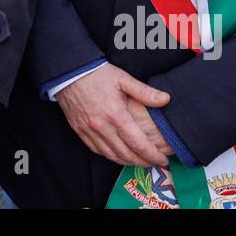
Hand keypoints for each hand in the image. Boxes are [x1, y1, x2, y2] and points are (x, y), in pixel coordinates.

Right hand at [55, 64, 171, 166]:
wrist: (69, 73)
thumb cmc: (97, 75)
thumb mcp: (123, 79)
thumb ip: (145, 92)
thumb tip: (165, 99)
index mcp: (116, 114)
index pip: (138, 143)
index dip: (152, 155)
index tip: (162, 159)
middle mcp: (102, 126)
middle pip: (126, 154)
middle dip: (143, 162)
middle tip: (154, 162)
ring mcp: (89, 130)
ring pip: (111, 155)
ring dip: (128, 162)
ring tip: (139, 161)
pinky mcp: (80, 131)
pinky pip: (97, 150)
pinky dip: (111, 156)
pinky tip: (119, 155)